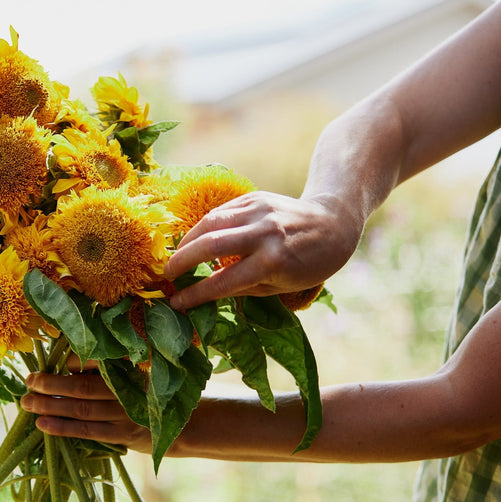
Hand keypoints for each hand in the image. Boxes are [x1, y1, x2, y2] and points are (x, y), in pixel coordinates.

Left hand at [22, 370, 152, 453]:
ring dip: (51, 406)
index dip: (74, 362)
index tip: (58, 363)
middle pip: (82, 387)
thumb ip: (108, 368)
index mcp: (130, 368)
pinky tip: (42, 424)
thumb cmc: (149, 394)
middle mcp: (127, 390)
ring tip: (27, 403)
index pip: (96, 361)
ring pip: (81, 410)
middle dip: (51, 384)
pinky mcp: (122, 435)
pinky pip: (87, 431)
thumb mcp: (137, 372)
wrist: (182, 425)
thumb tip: (68, 366)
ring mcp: (125, 414)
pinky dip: (63, 427)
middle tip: (29, 381)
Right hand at [164, 191, 360, 309]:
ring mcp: (259, 211)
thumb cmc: (309, 264)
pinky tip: (195, 240)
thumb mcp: (281, 285)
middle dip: (181, 261)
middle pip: (210, 245)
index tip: (176, 303)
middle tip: (166, 276)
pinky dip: (203, 227)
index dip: (195, 295)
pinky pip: (221, 212)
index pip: (223, 281)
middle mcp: (264, 233)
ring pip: (210, 223)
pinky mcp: (254, 197)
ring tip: (176, 257)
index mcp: (273, 262)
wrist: (334, 224)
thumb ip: (243, 286)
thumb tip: (206, 291)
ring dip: (187, 241)